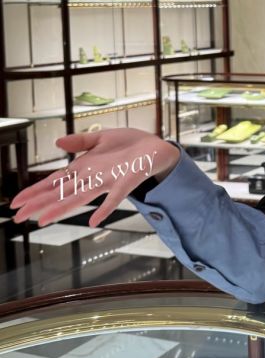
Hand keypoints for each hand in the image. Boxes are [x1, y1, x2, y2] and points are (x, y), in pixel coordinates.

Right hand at [10, 128, 179, 228]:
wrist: (156, 147)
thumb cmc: (128, 144)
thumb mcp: (100, 137)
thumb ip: (79, 140)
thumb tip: (56, 142)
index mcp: (83, 168)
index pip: (53, 182)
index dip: (35, 191)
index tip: (16, 202)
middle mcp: (91, 178)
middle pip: (60, 193)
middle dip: (39, 204)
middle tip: (18, 217)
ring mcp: (107, 182)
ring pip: (79, 197)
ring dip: (62, 209)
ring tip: (43, 220)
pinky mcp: (125, 183)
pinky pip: (114, 199)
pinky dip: (104, 209)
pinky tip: (94, 221)